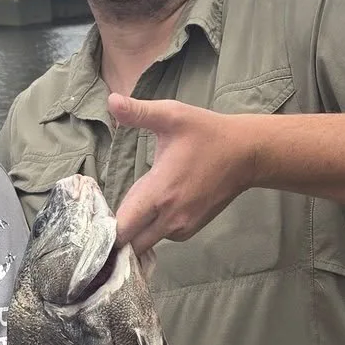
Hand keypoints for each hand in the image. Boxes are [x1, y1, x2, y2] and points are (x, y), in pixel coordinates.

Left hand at [110, 93, 256, 252]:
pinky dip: (156, 229)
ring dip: (138, 231)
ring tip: (133, 208)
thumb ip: (138, 112)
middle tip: (109, 215)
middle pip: (132, 244)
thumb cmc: (207, 133)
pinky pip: (165, 237)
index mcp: (159, 192)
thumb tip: (111, 100)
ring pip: (148, 242)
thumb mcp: (172, 115)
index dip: (107, 226)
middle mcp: (170, 217)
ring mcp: (184, 226)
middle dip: (120, 235)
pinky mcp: (194, 228)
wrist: (246, 154)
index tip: (98, 214)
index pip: (123, 228)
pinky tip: (155, 208)